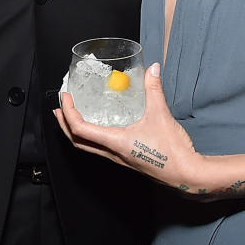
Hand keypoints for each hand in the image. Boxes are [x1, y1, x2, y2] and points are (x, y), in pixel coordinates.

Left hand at [55, 63, 207, 194]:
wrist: (185, 174)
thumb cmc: (172, 150)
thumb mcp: (161, 115)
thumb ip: (154, 90)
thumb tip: (152, 70)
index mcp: (115, 142)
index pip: (80, 129)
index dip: (69, 113)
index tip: (66, 98)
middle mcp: (112, 153)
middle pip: (77, 142)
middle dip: (64, 125)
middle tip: (59, 108)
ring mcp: (118, 158)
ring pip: (87, 147)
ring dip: (75, 132)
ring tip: (71, 117)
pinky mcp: (125, 159)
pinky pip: (100, 149)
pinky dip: (91, 136)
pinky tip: (98, 127)